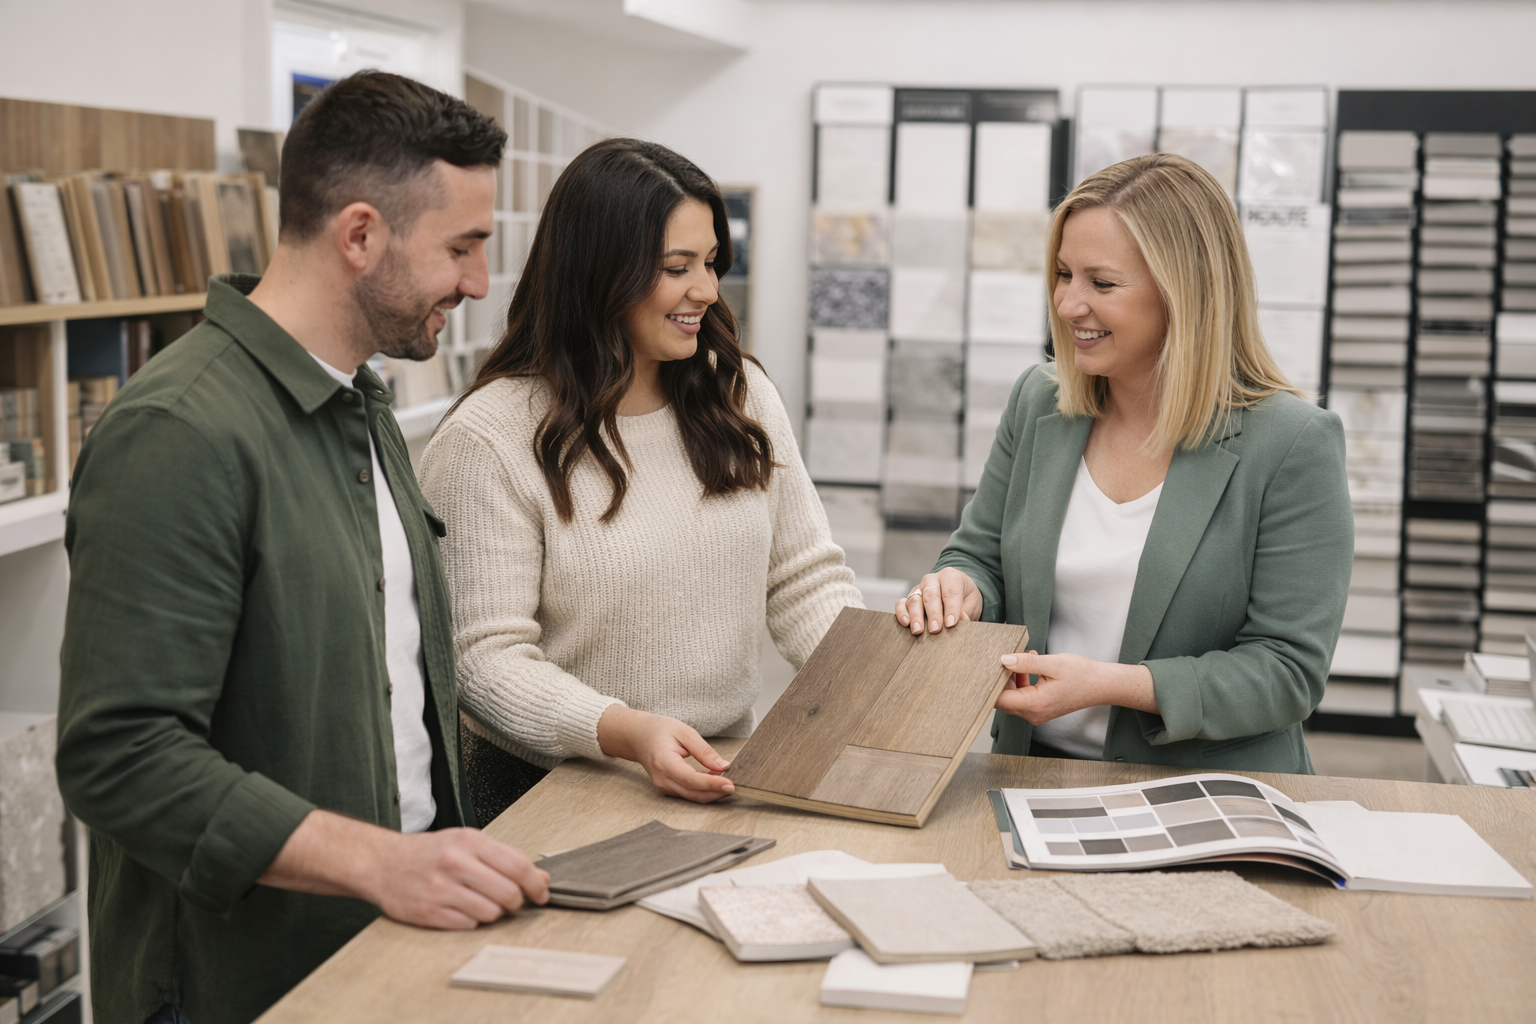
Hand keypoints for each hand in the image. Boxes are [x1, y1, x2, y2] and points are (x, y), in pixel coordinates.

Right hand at [258, 809, 550, 929]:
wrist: (381, 863)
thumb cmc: (428, 852)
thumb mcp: (465, 842)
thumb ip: (502, 857)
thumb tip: (541, 877)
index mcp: (469, 841)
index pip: (518, 865)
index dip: (536, 883)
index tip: (542, 893)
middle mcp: (455, 864)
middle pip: (508, 893)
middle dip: (517, 902)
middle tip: (512, 901)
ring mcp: (441, 889)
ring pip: (491, 913)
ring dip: (494, 913)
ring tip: (482, 903)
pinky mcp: (429, 912)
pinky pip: (468, 925)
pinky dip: (471, 921)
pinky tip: (461, 909)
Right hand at [596, 705, 734, 802]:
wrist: (639, 736)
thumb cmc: (659, 731)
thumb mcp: (684, 732)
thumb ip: (703, 750)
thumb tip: (723, 766)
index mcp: (664, 762)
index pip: (691, 779)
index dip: (712, 784)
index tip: (731, 784)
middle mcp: (662, 779)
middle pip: (694, 794)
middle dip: (717, 792)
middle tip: (736, 784)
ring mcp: (664, 787)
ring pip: (693, 797)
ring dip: (712, 792)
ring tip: (727, 779)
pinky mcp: (668, 789)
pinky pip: (689, 794)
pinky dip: (704, 790)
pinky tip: (715, 780)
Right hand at [894, 568, 983, 634]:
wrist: (957, 592)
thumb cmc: (965, 598)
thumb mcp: (972, 603)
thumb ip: (966, 612)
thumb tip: (961, 621)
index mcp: (951, 577)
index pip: (951, 592)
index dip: (951, 609)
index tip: (951, 624)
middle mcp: (933, 580)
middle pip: (931, 595)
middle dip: (933, 614)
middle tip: (935, 630)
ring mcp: (919, 588)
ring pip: (915, 599)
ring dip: (916, 616)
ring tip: (918, 630)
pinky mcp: (909, 597)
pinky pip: (901, 603)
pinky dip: (902, 613)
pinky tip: (905, 623)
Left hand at [994, 651, 1158, 724]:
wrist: (1101, 685)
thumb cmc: (1081, 675)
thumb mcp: (1052, 663)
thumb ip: (1026, 663)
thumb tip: (1004, 660)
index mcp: (1035, 704)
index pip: (999, 700)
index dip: (991, 683)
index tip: (990, 667)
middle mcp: (1033, 714)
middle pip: (1004, 699)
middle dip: (1003, 678)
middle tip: (1011, 658)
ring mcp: (1037, 714)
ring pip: (1012, 698)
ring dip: (1013, 678)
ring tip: (1025, 659)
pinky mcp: (1041, 710)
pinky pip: (1022, 698)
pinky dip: (1022, 683)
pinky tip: (1031, 667)